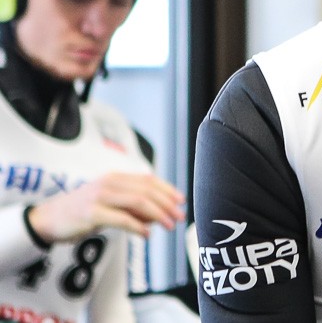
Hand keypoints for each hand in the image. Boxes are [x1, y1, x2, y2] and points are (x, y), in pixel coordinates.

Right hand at [27, 172, 184, 243]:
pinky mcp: (91, 213)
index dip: (168, 190)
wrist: (48, 219)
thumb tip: (159, 215)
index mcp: (115, 178)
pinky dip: (138, 227)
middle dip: (167, 204)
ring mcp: (99, 197)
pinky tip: (147, 234)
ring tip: (169, 226)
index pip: (148, 180)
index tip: (181, 201)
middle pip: (147, 191)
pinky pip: (121, 218)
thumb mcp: (109, 204)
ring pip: (138, 202)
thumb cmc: (82, 212)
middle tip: (180, 217)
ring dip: (158, 215)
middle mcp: (109, 183)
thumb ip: (132, 206)